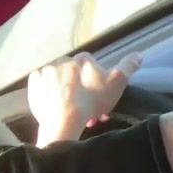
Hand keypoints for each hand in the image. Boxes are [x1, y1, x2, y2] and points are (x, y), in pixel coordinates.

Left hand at [28, 52, 142, 146]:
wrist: (64, 119)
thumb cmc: (92, 100)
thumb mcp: (118, 82)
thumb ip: (128, 66)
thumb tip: (139, 53)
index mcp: (83, 58)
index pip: (91, 65)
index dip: (95, 79)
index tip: (98, 94)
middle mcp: (62, 59)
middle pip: (74, 71)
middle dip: (79, 85)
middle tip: (85, 104)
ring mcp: (46, 71)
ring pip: (58, 78)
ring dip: (64, 89)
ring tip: (70, 108)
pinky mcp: (33, 83)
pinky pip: (43, 85)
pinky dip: (48, 91)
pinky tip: (55, 103)